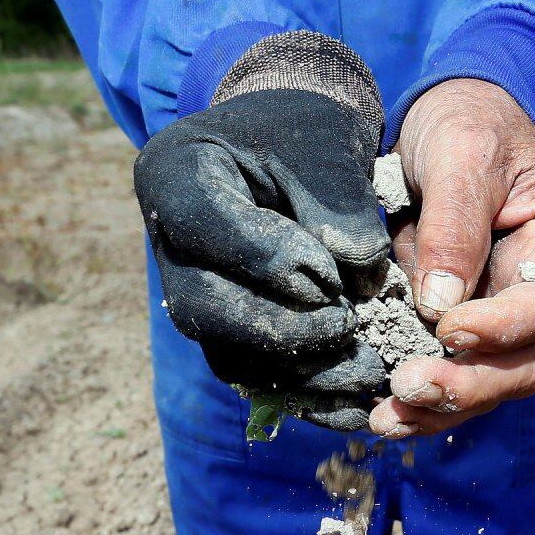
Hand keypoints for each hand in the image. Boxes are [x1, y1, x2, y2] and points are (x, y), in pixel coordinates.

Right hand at [134, 80, 390, 430]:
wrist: (294, 144)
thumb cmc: (306, 130)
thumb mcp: (326, 143)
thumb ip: (339, 206)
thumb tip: (359, 283)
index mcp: (173, 176)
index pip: (210, 230)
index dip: (271, 260)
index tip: (331, 275)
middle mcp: (167, 245)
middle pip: (206, 308)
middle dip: (284, 330)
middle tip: (349, 328)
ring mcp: (190, 294)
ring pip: (229, 355)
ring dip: (301, 375)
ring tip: (367, 374)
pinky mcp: (224, 331)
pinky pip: (255, 378)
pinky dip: (307, 395)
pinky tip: (357, 404)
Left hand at [371, 78, 534, 437]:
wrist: (452, 121)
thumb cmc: (469, 124)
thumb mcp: (462, 152)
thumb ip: (456, 223)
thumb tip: (439, 307)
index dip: (504, 328)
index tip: (449, 329)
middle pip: (526, 363)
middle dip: (469, 384)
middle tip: (408, 384)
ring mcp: (509, 317)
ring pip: (491, 384)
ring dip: (441, 409)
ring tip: (387, 418)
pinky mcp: (469, 331)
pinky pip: (455, 376)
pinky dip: (423, 403)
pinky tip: (382, 415)